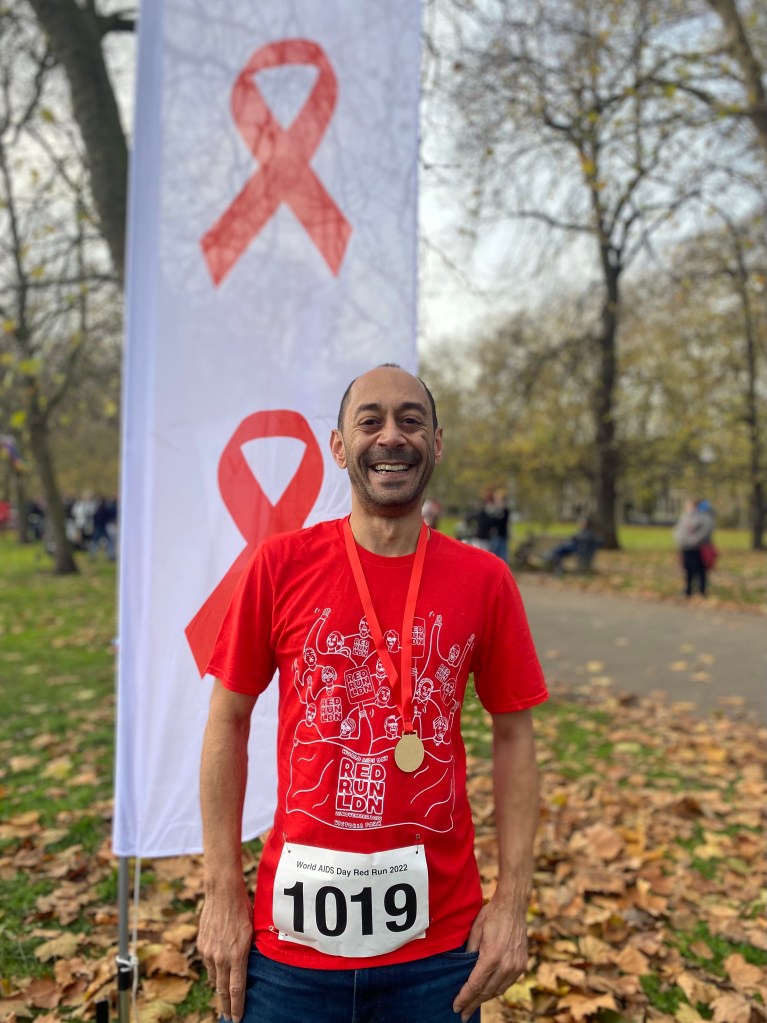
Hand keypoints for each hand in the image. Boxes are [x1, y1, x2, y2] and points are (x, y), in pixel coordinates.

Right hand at [197, 881, 252, 1022]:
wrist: (222, 893)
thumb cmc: (243, 909)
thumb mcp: (253, 932)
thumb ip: (249, 951)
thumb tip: (252, 964)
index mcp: (237, 955)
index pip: (237, 989)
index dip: (237, 1006)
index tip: (237, 1019)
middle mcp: (221, 957)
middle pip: (223, 989)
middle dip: (226, 1005)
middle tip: (228, 1016)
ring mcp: (209, 952)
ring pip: (214, 977)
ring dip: (219, 987)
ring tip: (224, 997)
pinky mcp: (202, 945)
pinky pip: (208, 964)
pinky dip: (214, 970)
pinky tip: (218, 972)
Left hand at [452, 894, 527, 1022]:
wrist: (513, 907)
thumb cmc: (491, 916)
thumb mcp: (475, 931)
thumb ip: (469, 952)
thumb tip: (462, 969)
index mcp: (491, 957)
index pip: (475, 985)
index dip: (465, 998)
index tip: (456, 1007)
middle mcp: (506, 966)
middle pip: (486, 992)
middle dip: (473, 1004)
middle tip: (462, 1014)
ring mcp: (516, 967)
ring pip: (498, 990)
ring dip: (485, 999)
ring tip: (473, 1005)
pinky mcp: (522, 965)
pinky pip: (507, 984)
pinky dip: (497, 990)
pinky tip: (489, 992)